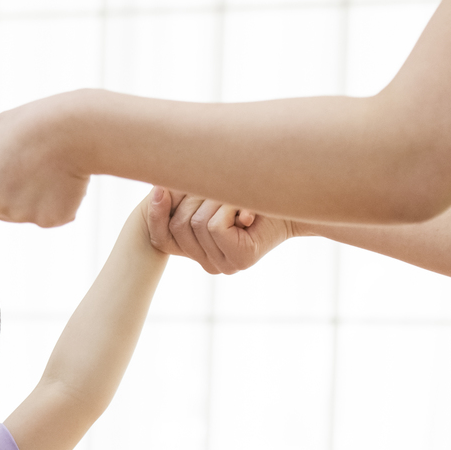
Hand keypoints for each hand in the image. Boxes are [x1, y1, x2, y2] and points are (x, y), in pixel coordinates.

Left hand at [0, 91, 96, 227]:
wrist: (74, 130)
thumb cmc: (35, 123)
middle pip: (0, 212)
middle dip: (12, 196)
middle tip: (32, 168)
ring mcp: (24, 215)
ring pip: (27, 213)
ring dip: (37, 198)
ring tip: (50, 168)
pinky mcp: (51, 220)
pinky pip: (53, 215)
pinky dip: (59, 202)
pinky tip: (65, 179)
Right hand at [145, 188, 295, 273]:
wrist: (295, 197)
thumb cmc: (251, 188)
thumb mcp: (209, 191)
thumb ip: (183, 194)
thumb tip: (156, 184)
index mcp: (200, 252)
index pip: (161, 238)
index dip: (156, 213)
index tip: (159, 187)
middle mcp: (210, 264)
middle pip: (178, 226)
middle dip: (194, 197)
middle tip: (222, 189)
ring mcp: (225, 265)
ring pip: (196, 222)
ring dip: (216, 199)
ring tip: (238, 200)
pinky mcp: (240, 260)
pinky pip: (214, 225)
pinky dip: (229, 206)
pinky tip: (248, 211)